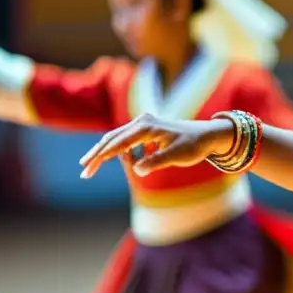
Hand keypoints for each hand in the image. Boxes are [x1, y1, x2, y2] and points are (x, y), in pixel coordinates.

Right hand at [79, 113, 234, 178]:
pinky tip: (131, 162)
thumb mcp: (178, 156)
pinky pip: (128, 140)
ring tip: (93, 167)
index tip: (89, 168)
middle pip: (112, 138)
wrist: (208, 135)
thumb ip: (157, 162)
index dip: (102, 156)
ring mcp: (143, 124)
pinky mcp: (146, 129)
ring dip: (106, 153)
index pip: (118, 143)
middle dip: (97, 155)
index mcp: (147, 127)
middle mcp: (142, 122)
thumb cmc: (194, 145)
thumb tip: (138, 170)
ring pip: (117, 138)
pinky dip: (121, 151)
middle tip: (84, 170)